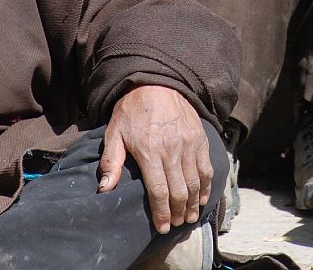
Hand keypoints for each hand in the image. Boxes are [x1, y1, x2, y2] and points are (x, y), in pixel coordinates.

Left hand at [99, 85, 211, 234]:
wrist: (156, 83)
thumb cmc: (132, 111)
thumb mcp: (114, 133)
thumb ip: (111, 162)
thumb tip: (105, 189)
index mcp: (149, 151)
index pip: (159, 191)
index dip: (161, 213)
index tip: (162, 228)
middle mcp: (172, 150)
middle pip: (179, 191)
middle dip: (177, 213)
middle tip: (174, 224)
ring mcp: (189, 144)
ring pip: (195, 183)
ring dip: (192, 204)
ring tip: (188, 218)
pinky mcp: (200, 139)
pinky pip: (207, 168)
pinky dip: (207, 187)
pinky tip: (201, 199)